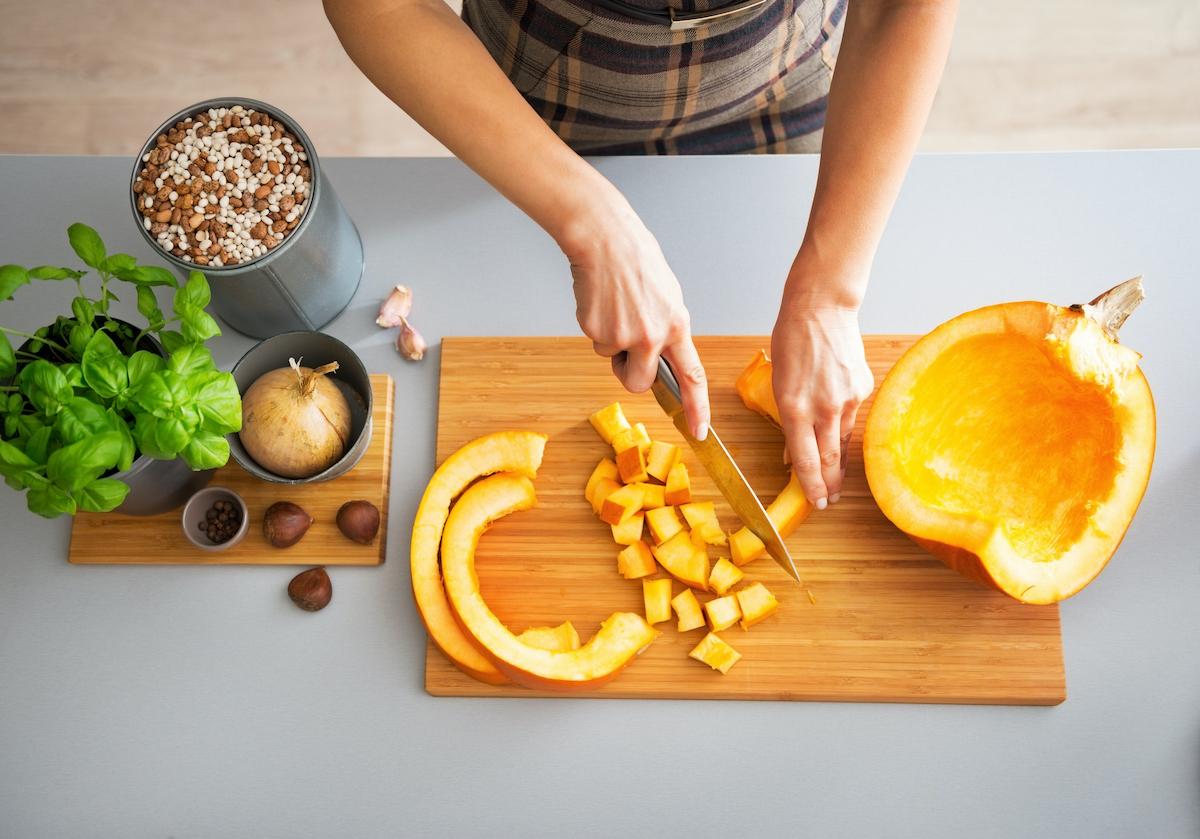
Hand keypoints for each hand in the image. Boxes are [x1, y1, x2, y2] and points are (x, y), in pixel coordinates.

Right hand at [561, 199, 710, 439]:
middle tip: (625, 348)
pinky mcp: (597, 331)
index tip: (699, 430)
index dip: (697, 407)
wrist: (605, 240)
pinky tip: (601, 302)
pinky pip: (596, 342)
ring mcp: (624, 336)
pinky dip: (595, 326)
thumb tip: (660, 355)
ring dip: (611, 343)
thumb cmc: (636, 262)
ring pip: (613, 360)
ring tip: (615, 308)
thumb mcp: (667, 297)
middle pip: (640, 383)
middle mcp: (652, 336)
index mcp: (676, 326)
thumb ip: (667, 329)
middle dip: (630, 374)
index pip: (691, 376)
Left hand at [771, 285, 873, 509]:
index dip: (811, 486)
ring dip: (838, 460)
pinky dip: (842, 425)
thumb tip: (793, 450)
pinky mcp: (862, 388)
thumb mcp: (778, 383)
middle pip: (829, 458)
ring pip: (842, 439)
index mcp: (795, 408)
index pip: (805, 460)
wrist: (822, 308)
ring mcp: (847, 399)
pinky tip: (838, 426)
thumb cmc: (791, 340)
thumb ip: (788, 418)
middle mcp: (823, 408)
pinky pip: (851, 415)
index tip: (817, 503)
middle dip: (830, 484)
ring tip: (836, 477)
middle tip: (830, 501)